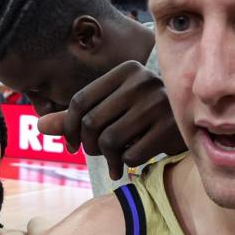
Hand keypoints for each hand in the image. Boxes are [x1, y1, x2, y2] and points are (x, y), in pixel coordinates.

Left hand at [39, 58, 180, 178]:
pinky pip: (131, 153)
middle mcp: (142, 82)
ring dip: (106, 157)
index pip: (79, 101)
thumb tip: (41, 126)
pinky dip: (126, 162)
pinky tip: (131, 161)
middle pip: (91, 122)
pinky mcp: (170, 127)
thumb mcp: (113, 106)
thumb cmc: (144, 114)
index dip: (67, 127)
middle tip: (97, 153)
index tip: (71, 145)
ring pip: (110, 140)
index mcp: (125, 71)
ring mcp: (158, 103)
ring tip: (112, 161)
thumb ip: (77, 115)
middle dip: (88, 145)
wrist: (193, 119)